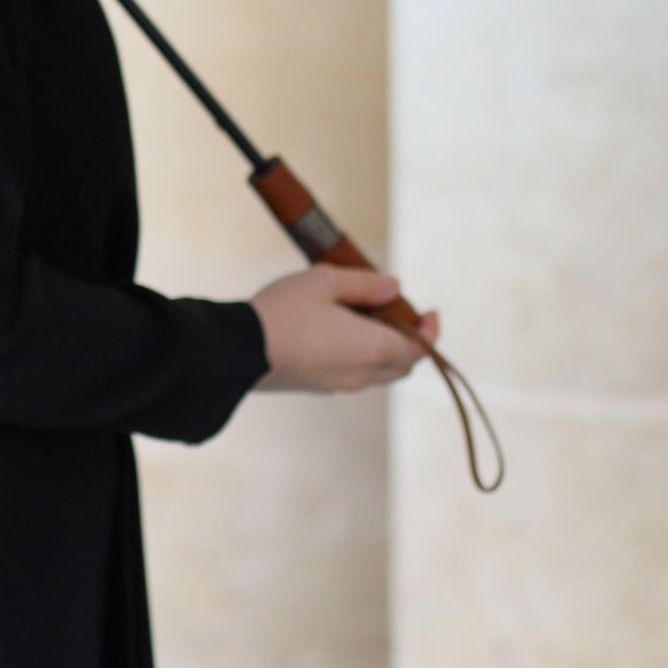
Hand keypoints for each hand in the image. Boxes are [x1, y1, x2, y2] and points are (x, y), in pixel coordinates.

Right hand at [249, 265, 438, 394]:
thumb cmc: (285, 311)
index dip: (430, 332)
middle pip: (401, 366)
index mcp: (373, 349)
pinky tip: (334, 329)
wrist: (236, 350)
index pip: (419, 350)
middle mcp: (361, 374)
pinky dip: (357, 354)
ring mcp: (336, 385)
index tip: (431, 311)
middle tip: (396, 311)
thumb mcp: (327, 281)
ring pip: (375, 372)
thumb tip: (394, 287)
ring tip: (362, 314)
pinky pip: (350, 373)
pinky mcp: (315, 387)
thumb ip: (367, 283)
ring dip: (380, 346)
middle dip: (408, 341)